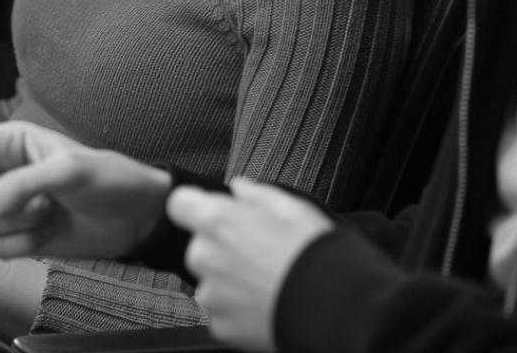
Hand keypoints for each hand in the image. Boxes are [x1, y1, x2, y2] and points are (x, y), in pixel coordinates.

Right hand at [0, 121, 171, 259]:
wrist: (137, 216)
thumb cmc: (108, 179)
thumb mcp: (66, 172)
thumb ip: (19, 186)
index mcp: (10, 142)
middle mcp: (3, 174)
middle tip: (28, 198)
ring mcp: (11, 207)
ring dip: (15, 223)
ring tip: (49, 211)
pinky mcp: (20, 237)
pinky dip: (24, 245)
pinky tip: (50, 232)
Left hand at [168, 180, 333, 352]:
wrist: (337, 308)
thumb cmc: (315, 254)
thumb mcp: (291, 207)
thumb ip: (255, 193)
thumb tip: (239, 189)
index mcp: (218, 221)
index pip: (179, 203)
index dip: (196, 207)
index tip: (212, 213)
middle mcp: (206, 256)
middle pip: (199, 246)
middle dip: (220, 248)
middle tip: (257, 254)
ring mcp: (212, 295)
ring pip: (210, 282)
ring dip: (230, 281)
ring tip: (267, 282)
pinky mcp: (221, 327)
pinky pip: (222, 313)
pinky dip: (239, 310)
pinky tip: (266, 303)